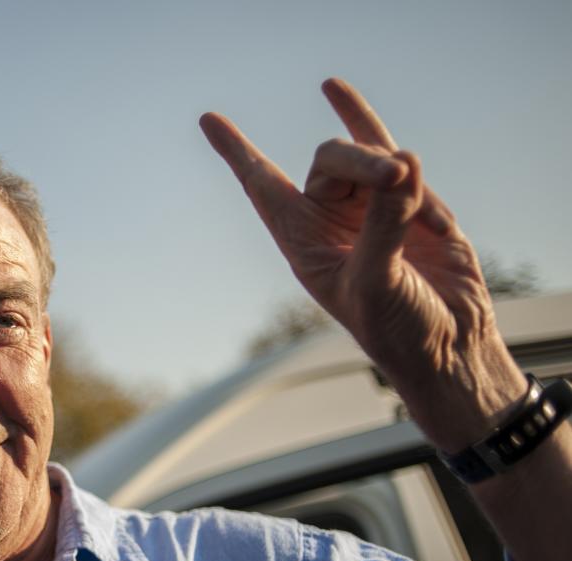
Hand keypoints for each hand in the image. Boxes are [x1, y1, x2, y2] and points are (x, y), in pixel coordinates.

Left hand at [200, 79, 525, 451]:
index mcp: (302, 242)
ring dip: (394, 172)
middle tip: (397, 178)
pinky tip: (381, 152)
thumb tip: (402, 164)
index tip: (208, 119)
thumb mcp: (377, 280)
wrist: (447, 347)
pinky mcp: (416, 205)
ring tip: (418, 196)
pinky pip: (404, 162)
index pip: (262, 186)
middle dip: (360, 161)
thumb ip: (384, 223)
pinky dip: (414, 174)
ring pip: (370, 156)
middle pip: (329, 160)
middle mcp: (331, 221)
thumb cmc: (396, 329)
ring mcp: (373, 209)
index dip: (236, 152)